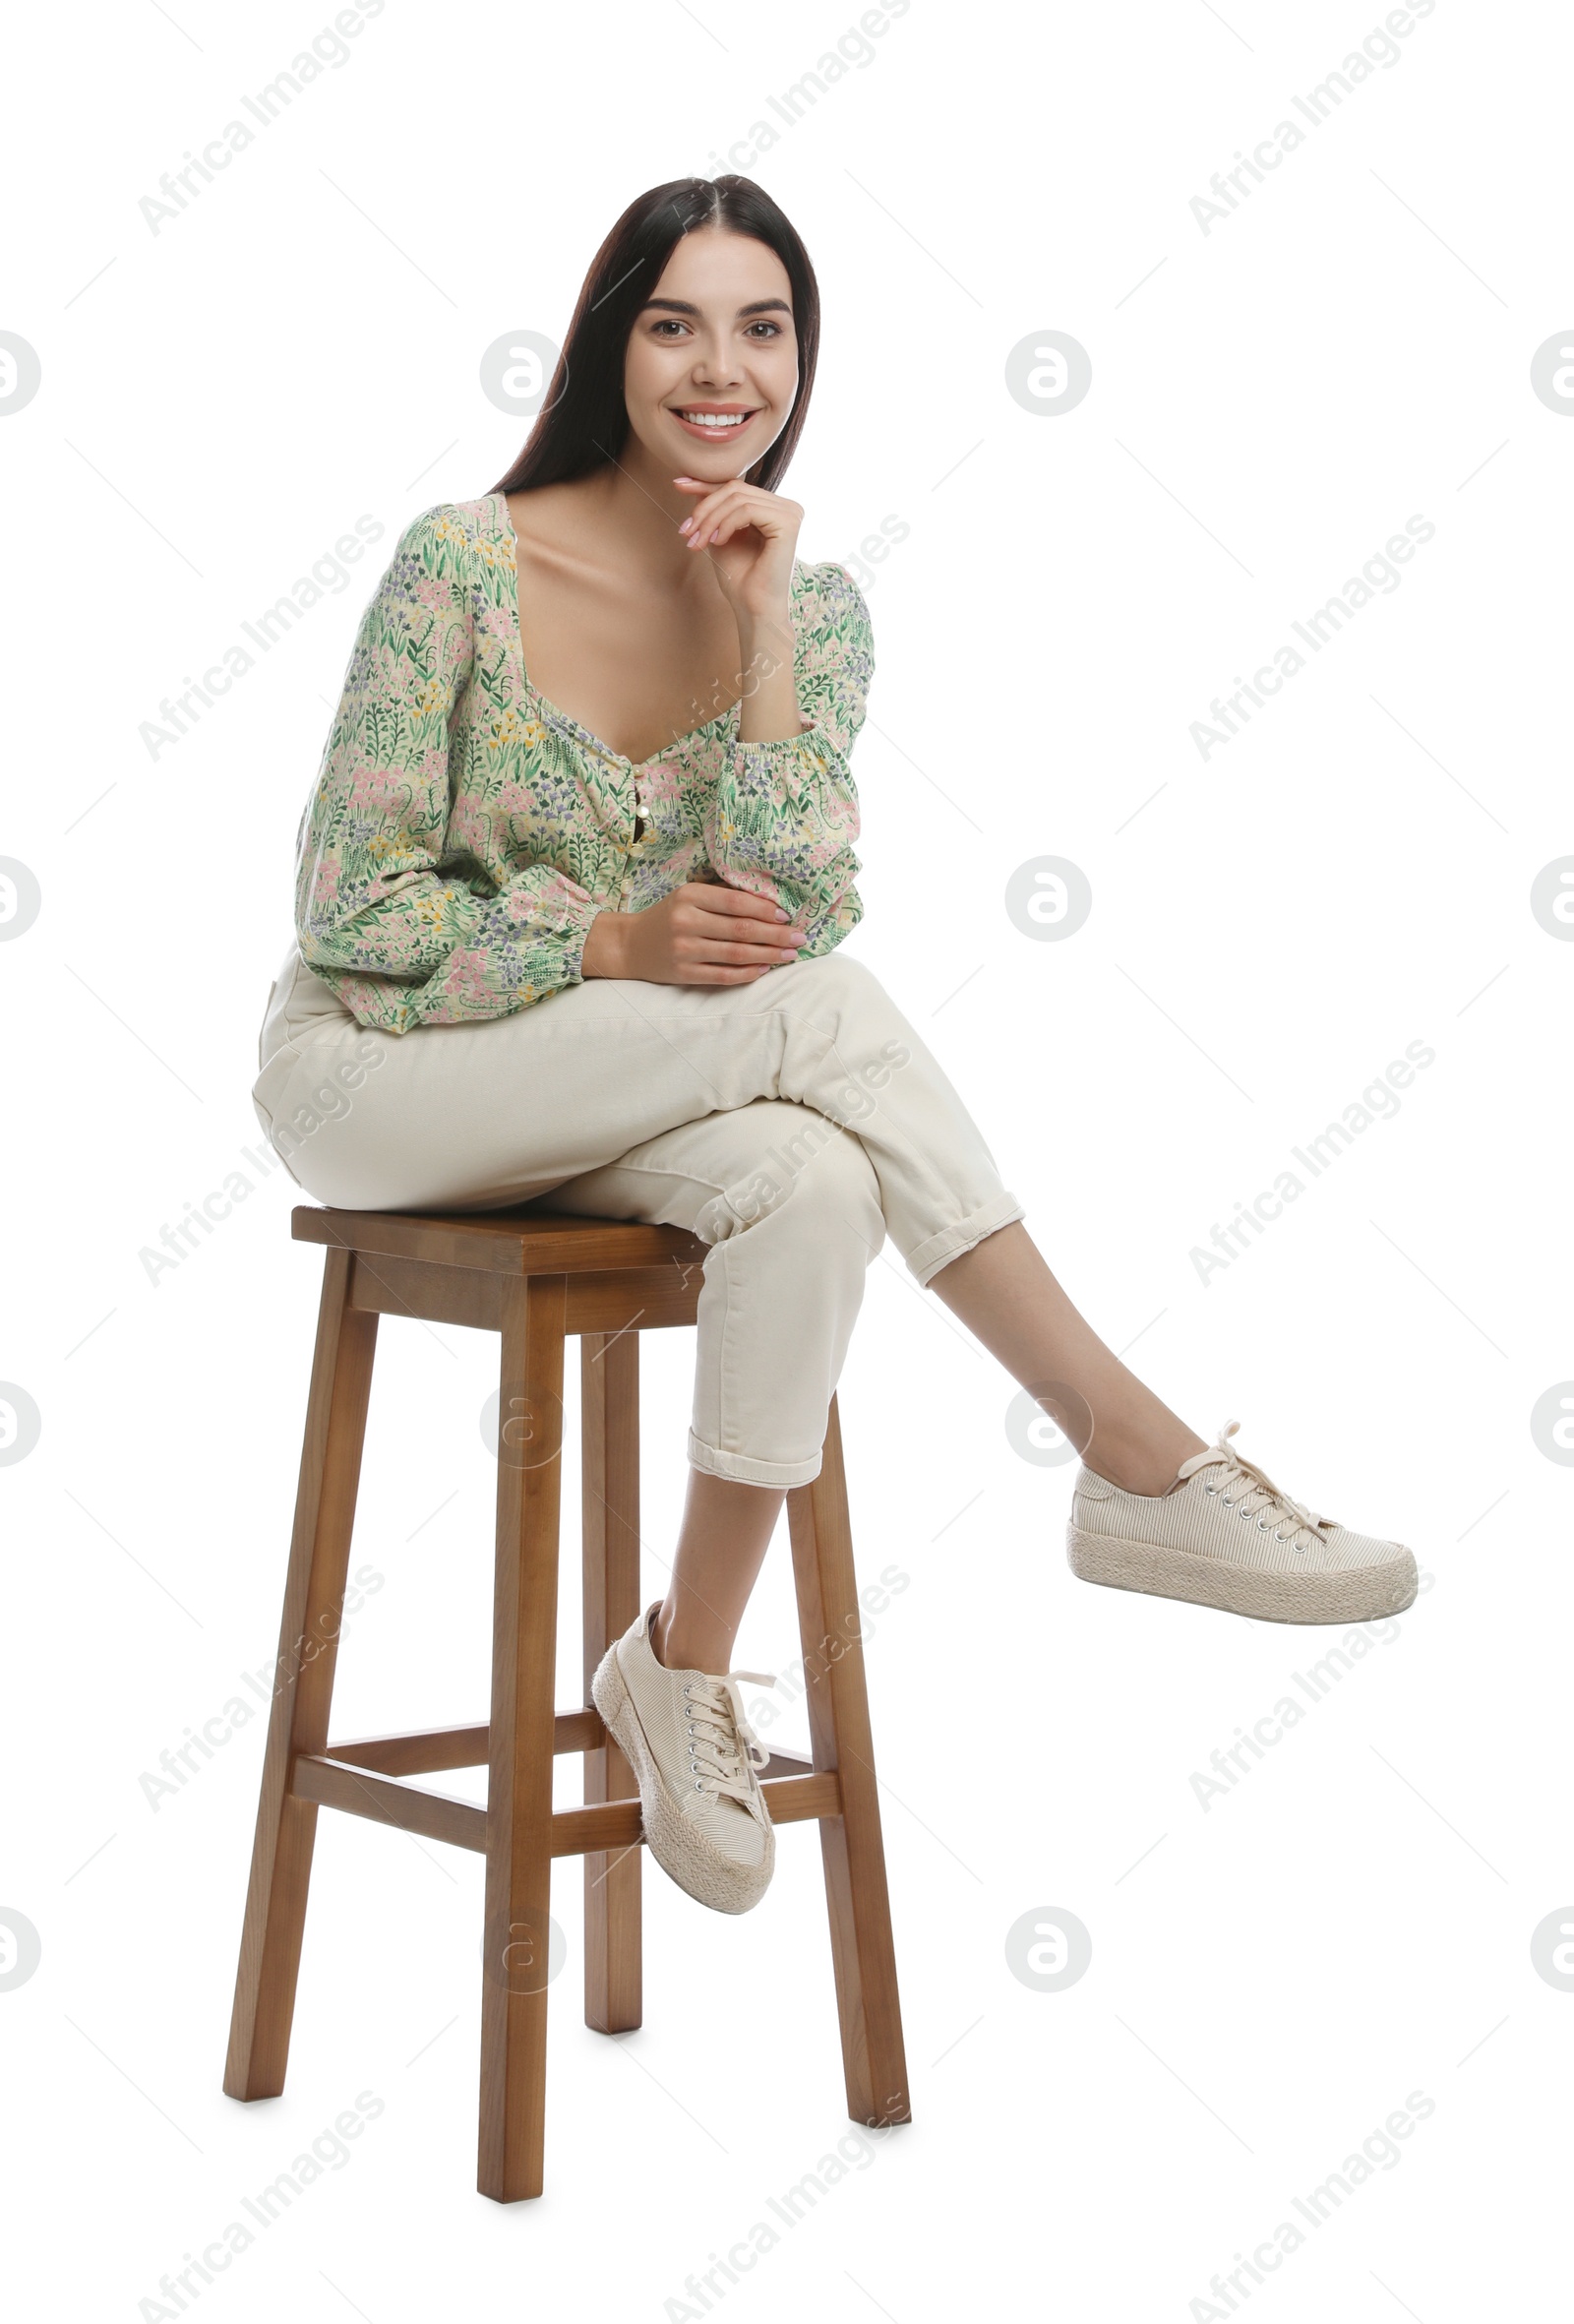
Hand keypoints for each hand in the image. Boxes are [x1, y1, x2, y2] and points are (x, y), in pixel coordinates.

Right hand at [581, 884, 808, 984]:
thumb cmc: (668, 917)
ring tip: (790, 954)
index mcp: (689, 896)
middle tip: (800, 937)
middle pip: (741, 929)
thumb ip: (721, 897)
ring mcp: (684, 950)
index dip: (765, 909)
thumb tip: (768, 902)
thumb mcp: (689, 897)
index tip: (787, 915)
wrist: (630, 945)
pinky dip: (748, 973)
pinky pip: (723, 975)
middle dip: (776, 934)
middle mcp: (686, 921)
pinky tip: (766, 969)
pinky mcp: (683, 974)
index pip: (736, 902)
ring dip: (769, 955)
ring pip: (736, 954)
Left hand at [673, 477, 801, 620]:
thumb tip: (690, 480)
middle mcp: (787, 507)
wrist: (753, 608)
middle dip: (705, 509)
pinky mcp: (789, 523)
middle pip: (735, 488)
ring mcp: (790, 513)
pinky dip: (726, 524)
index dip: (706, 485)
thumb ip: (712, 508)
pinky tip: (718, 542)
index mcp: (773, 508)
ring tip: (698, 542)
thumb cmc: (739, 577)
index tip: (678, 485)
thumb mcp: (718, 533)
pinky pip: (747, 510)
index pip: (736, 486)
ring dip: (710, 519)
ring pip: (738, 498)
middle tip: (686, 533)